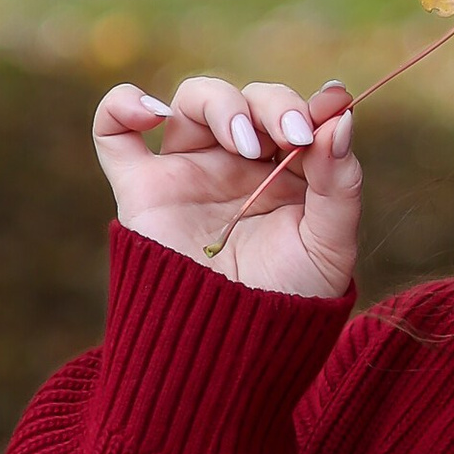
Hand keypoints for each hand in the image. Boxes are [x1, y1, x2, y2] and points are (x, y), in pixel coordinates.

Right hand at [93, 75, 361, 302]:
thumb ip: (340, 184)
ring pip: (192, 100)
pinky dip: (122, 105)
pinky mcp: (142, 191)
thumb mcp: (330, 246)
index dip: (313, 103)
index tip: (332, 105)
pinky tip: (151, 112)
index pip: (297, 114)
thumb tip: (341, 119)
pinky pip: (113, 133)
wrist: (228, 353)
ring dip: (221, 104)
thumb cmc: (285, 304)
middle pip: (249, 99)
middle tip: (293, 137)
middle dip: (273, 105)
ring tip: (244, 143)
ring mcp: (188, 173)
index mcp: (288, 172)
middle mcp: (238, 164)